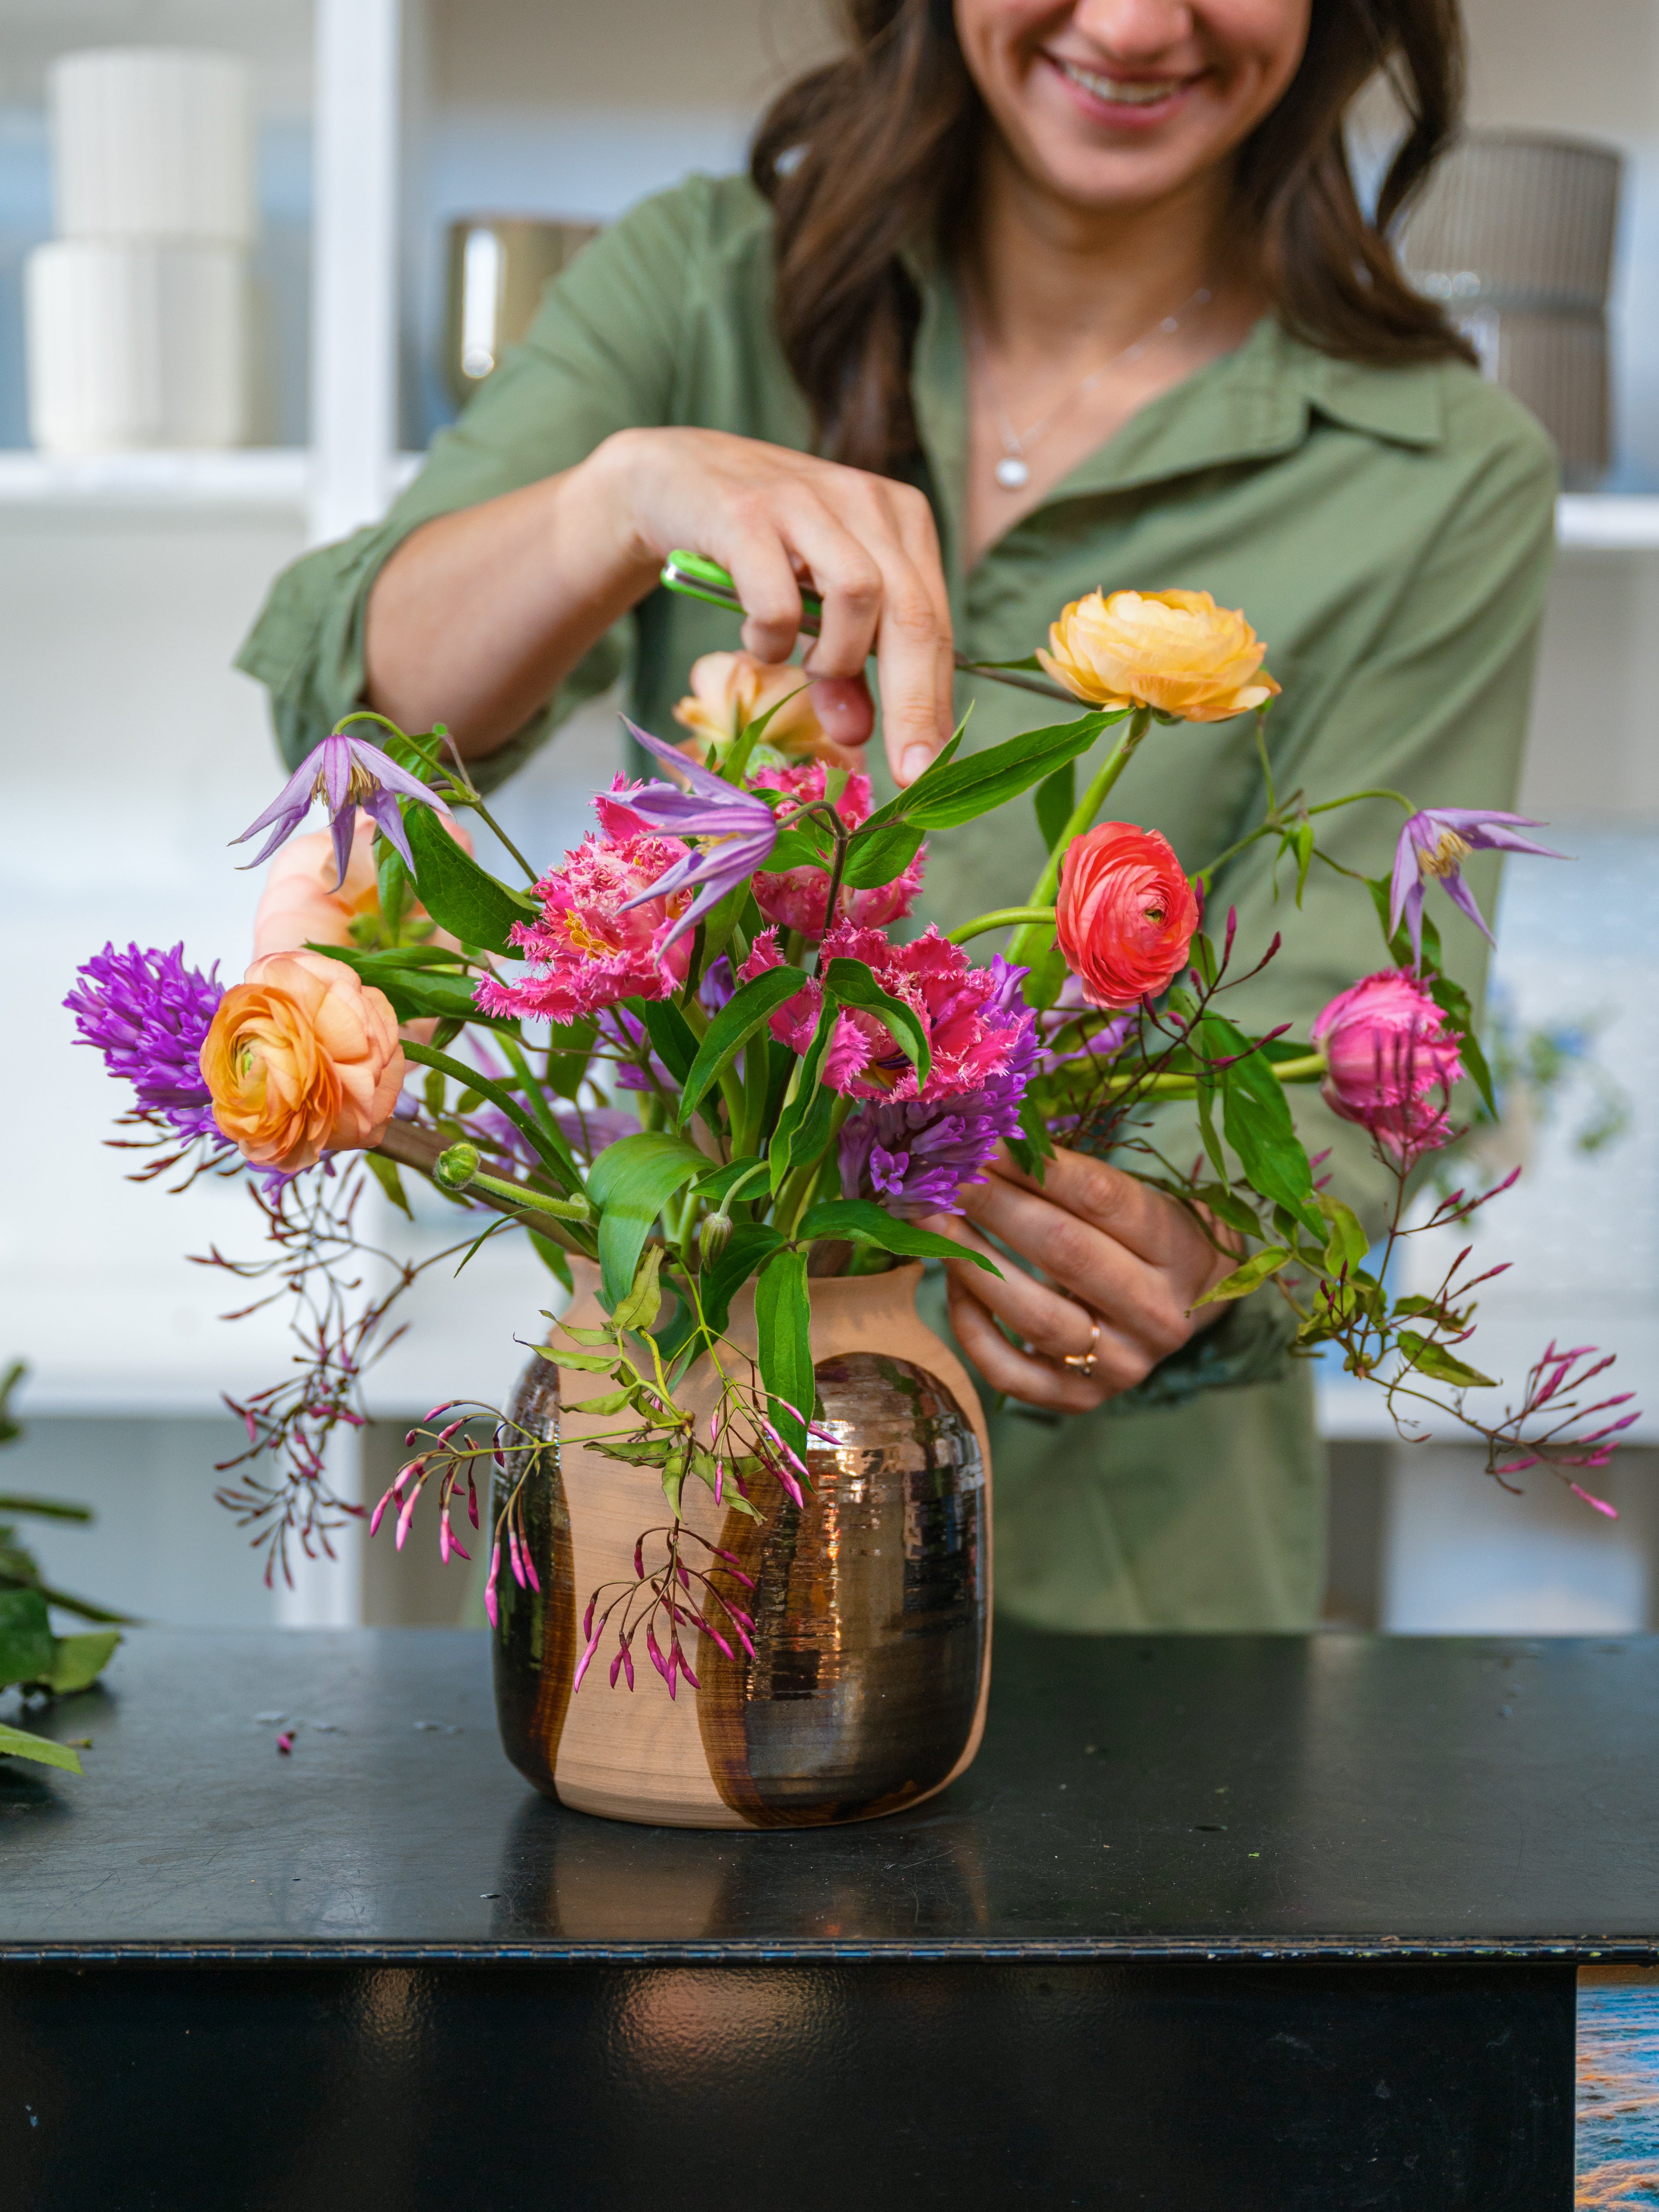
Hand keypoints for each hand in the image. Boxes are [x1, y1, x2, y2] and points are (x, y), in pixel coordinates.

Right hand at [600, 426, 955, 785]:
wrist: (675, 479)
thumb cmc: (760, 548)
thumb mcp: (817, 605)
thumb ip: (845, 667)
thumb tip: (859, 736)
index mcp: (902, 521)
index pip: (934, 622)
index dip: (935, 700)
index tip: (930, 767)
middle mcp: (866, 501)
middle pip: (912, 613)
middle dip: (912, 702)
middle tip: (905, 768)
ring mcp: (808, 500)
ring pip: (858, 597)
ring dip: (835, 658)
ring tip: (805, 666)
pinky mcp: (747, 513)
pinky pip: (779, 600)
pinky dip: (772, 639)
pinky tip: (758, 640)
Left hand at [924, 1146, 1239, 1414]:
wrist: (1177, 1306)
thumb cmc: (1141, 1238)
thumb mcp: (1129, 1199)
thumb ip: (1066, 1178)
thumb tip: (983, 1144)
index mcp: (1177, 1248)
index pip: (1102, 1198)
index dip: (1036, 1167)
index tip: (985, 1141)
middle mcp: (1158, 1313)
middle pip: (1067, 1252)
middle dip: (995, 1206)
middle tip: (944, 1175)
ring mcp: (1121, 1364)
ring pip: (1034, 1315)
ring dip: (973, 1262)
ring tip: (931, 1221)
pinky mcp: (1081, 1400)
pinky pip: (1010, 1370)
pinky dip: (972, 1326)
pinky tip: (954, 1283)